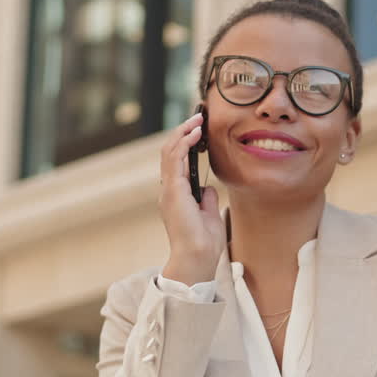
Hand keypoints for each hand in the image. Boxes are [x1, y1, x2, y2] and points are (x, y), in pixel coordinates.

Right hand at [159, 112, 224, 285]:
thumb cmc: (203, 242)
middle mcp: (168, 190)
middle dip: (183, 133)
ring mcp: (168, 190)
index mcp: (175, 195)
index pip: (177, 162)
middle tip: (198, 118)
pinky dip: (184, 143)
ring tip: (197, 121)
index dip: (186, 143)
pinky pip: (175, 160)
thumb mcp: (207, 213)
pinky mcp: (172, 191)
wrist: (197, 257)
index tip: (199, 130)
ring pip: (170, 152)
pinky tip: (195, 134)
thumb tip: (208, 187)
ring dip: (183, 133)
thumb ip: (205, 198)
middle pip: (171, 152)